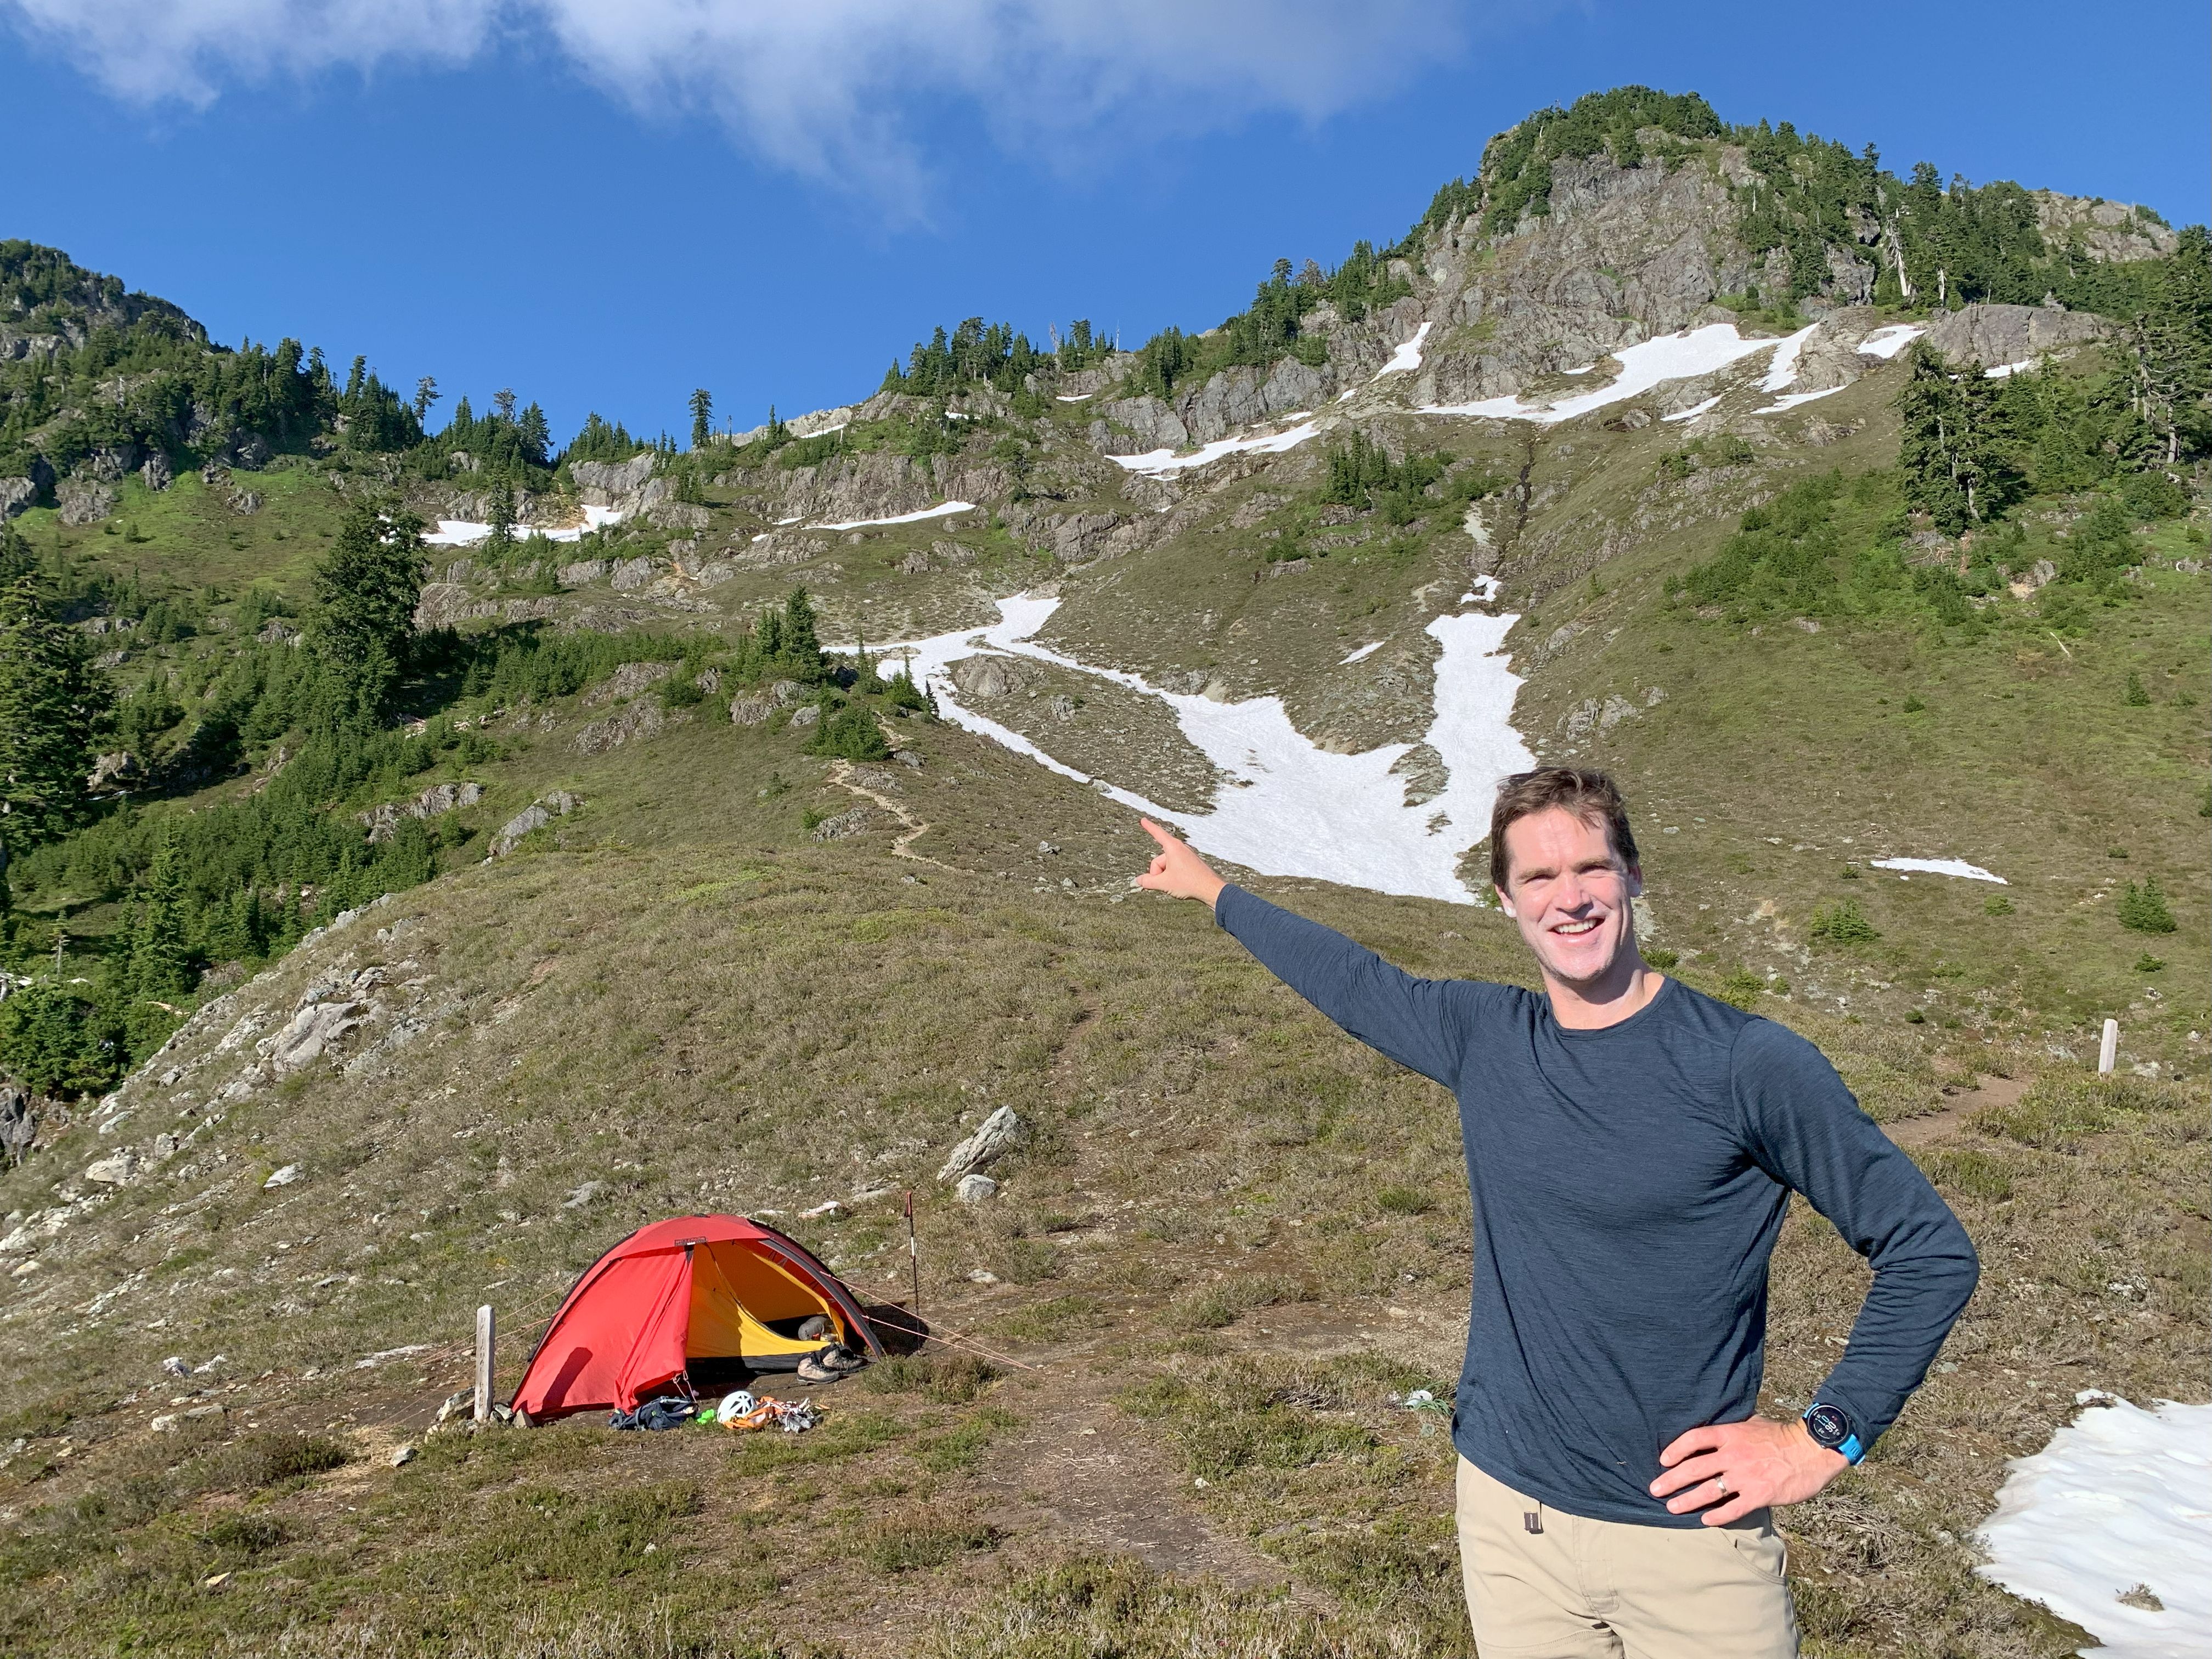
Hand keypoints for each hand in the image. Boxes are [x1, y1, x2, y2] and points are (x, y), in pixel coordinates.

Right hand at [1135, 818, 1225, 908]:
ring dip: (1166, 876)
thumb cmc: (1190, 883)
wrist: (1210, 889)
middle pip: (1159, 860)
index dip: (1149, 827)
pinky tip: (1181, 884)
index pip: (1157, 834)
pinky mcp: (1190, 864)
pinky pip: (1175, 868)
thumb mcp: (1163, 883)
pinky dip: (1173, 876)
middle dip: (1157, 873)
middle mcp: (1180, 849)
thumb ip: (1148, 881)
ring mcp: (1186, 856)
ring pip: (1166, 866)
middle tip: (1166, 883)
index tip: (1143, 820)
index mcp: (1173, 848)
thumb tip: (1140, 880)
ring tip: (1176, 885)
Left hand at [1650, 1417, 1847, 1525]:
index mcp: (1731, 1434)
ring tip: (1672, 1507)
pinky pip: (1733, 1508)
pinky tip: (1705, 1520)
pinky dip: (1717, 1515)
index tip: (1662, 1460)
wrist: (1812, 1450)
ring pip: (1709, 1490)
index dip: (1675, 1449)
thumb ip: (1731, 1430)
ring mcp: (1746, 1476)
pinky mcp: (1760, 1494)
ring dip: (1688, 1500)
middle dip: (1672, 1480)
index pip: (1694, 1439)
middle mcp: (1734, 1455)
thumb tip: (1712, 1433)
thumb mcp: (1752, 1423)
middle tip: (1655, 1489)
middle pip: (1694, 1468)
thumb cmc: (1781, 1436)